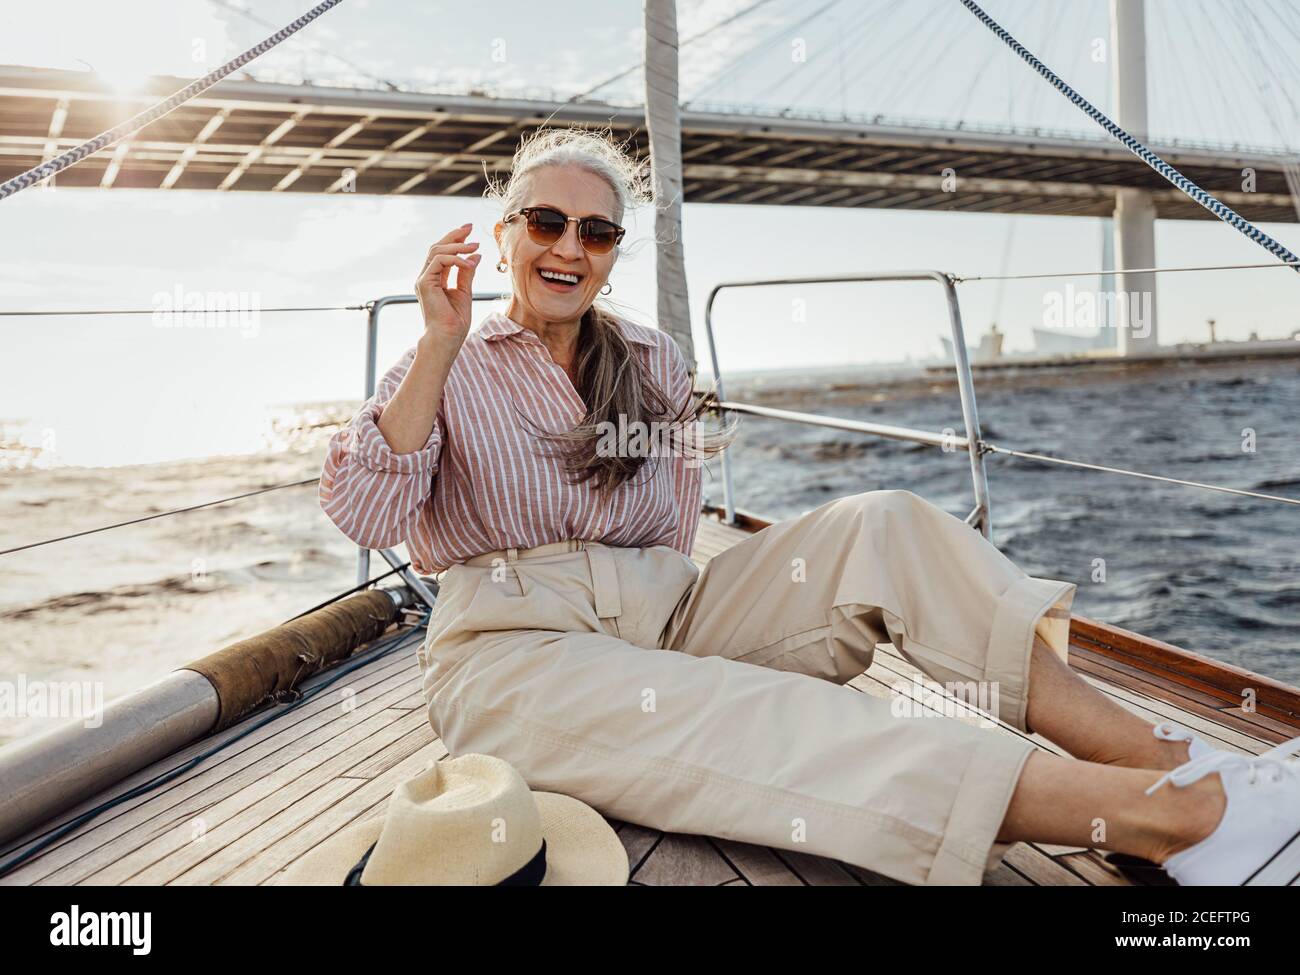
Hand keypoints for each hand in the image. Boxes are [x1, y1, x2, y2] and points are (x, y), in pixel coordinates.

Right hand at [415, 223, 481, 346]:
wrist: (447, 338)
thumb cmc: (455, 322)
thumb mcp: (465, 292)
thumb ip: (467, 273)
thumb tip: (475, 255)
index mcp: (434, 279)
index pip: (442, 253)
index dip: (455, 240)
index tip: (469, 232)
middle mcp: (426, 277)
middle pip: (437, 247)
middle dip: (454, 236)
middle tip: (470, 228)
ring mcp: (423, 279)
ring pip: (437, 251)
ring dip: (457, 246)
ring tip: (475, 245)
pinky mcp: (424, 283)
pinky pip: (439, 261)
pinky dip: (455, 259)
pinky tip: (469, 263)